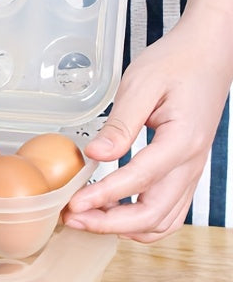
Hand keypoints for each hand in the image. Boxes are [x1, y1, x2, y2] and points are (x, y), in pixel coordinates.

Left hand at [62, 19, 231, 241]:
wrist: (209, 53)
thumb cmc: (175, 62)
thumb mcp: (141, 84)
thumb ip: (119, 124)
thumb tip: (95, 156)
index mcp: (181, 141)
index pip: (138, 180)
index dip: (102, 197)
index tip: (72, 205)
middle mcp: (191, 163)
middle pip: (152, 215)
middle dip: (108, 223)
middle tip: (71, 218)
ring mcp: (191, 171)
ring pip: (162, 221)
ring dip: (123, 227)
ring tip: (86, 218)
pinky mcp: (185, 170)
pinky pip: (168, 211)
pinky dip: (140, 221)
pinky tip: (111, 212)